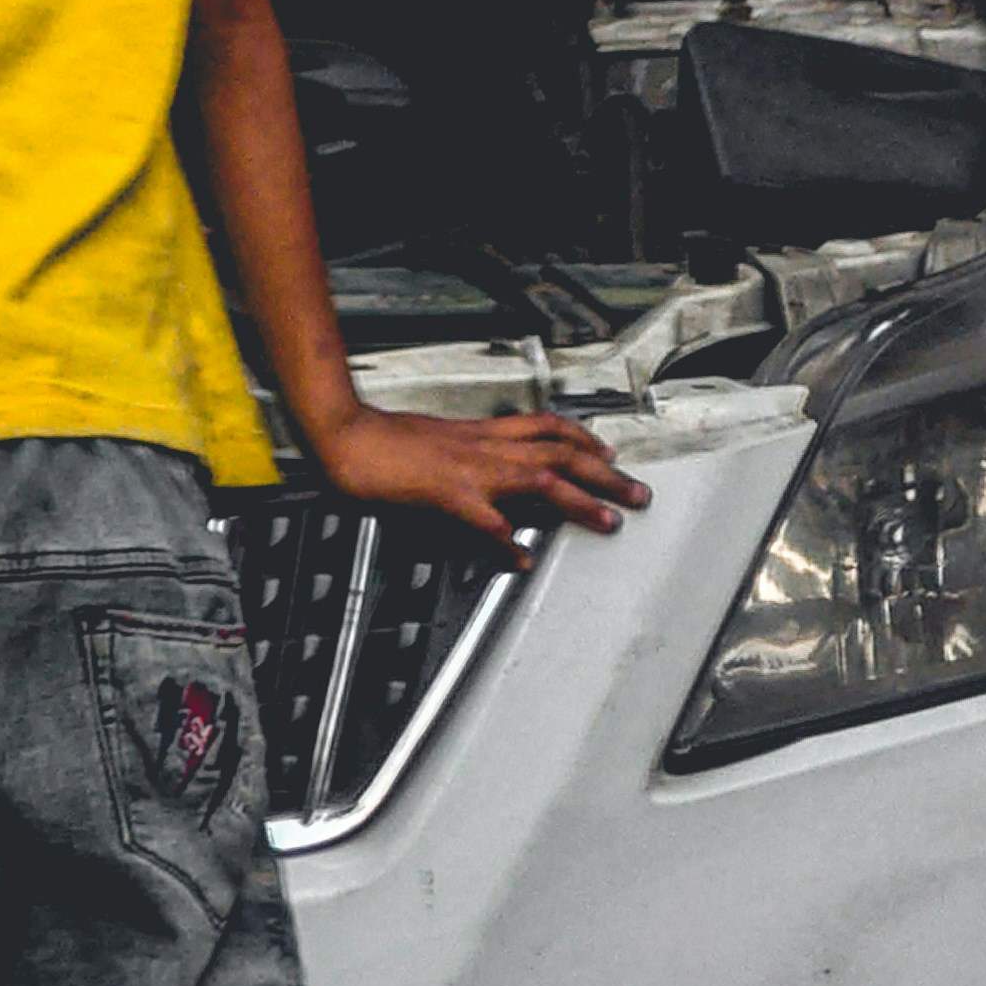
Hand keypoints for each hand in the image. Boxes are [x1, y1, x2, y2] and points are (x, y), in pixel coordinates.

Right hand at [307, 402, 648, 566]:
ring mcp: (470, 470)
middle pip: (561, 454)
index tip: (608, 454)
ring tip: (608, 521)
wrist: (348, 435)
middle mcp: (486, 447)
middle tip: (638, 494)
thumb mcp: (437, 440)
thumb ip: (468, 454)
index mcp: (482, 432)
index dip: (584, 440)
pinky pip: (486, 520)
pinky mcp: (448, 493)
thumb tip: (483, 472)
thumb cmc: (385, 439)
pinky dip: (508, 539)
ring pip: (541, 480)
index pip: (547, 428)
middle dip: (605, 474)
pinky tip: (522, 557)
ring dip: (580, 501)